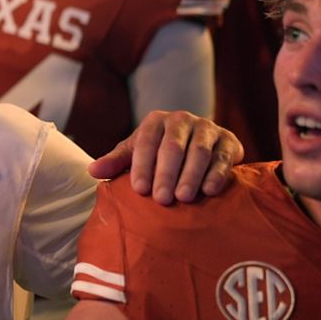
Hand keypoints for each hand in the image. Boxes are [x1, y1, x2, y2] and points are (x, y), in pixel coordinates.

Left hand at [91, 110, 241, 204]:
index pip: (147, 142)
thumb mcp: (137, 154)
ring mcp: (208, 128)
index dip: (143, 166)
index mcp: (156, 121)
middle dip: (167, 174)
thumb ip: (117, 162)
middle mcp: (182, 120)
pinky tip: (210, 191)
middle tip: (162, 199)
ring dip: (191, 175)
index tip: (139, 190)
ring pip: (199, 152)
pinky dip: (217, 174)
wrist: (199, 145)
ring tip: (184, 198)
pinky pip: (223, 157)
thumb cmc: (159, 153)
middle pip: (173, 147)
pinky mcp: (229, 140)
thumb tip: (92, 172)